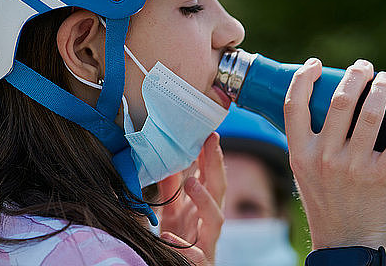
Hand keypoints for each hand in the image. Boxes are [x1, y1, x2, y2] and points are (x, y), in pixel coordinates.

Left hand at [158, 133, 225, 264]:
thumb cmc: (181, 239)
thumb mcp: (173, 210)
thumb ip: (171, 188)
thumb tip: (166, 158)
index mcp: (205, 206)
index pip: (212, 176)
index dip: (212, 155)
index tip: (208, 133)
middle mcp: (210, 221)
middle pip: (219, 189)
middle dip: (216, 165)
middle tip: (209, 142)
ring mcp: (207, 241)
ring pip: (215, 219)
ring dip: (205, 200)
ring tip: (192, 183)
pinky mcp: (200, 262)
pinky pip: (194, 255)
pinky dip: (183, 247)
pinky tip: (167, 236)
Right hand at [284, 58, 385, 249]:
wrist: (344, 241)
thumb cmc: (324, 200)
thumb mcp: (302, 169)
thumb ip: (308, 139)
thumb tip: (325, 101)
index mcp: (300, 152)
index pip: (294, 105)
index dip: (304, 78)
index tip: (316, 64)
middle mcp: (324, 157)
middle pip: (339, 101)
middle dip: (355, 75)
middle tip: (365, 67)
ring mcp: (353, 168)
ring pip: (371, 115)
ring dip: (382, 89)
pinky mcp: (382, 177)